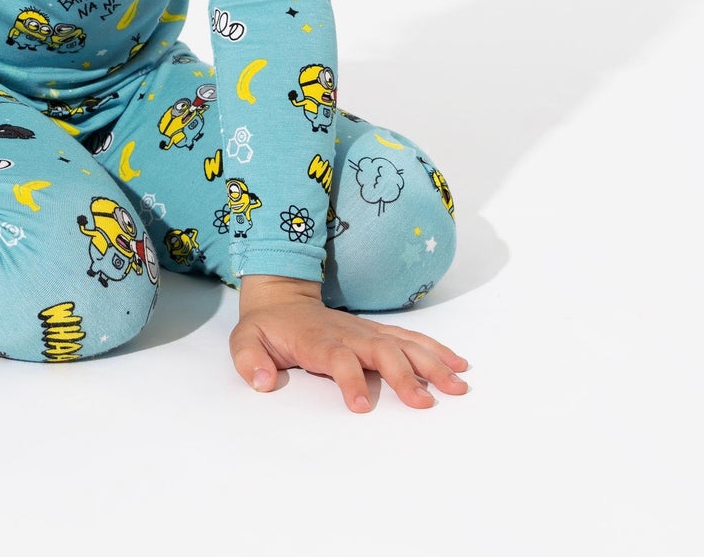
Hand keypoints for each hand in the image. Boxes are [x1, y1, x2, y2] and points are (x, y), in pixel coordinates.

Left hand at [230, 275, 467, 411]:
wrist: (282, 295)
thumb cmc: (266, 326)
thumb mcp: (245, 340)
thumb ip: (249, 360)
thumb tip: (262, 382)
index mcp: (316, 339)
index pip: (337, 357)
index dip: (350, 379)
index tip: (362, 407)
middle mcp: (347, 333)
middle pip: (380, 350)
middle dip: (404, 375)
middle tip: (425, 403)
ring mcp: (365, 331)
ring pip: (403, 343)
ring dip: (431, 363)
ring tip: (458, 385)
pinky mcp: (377, 332)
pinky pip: (410, 338)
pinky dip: (435, 349)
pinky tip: (458, 365)